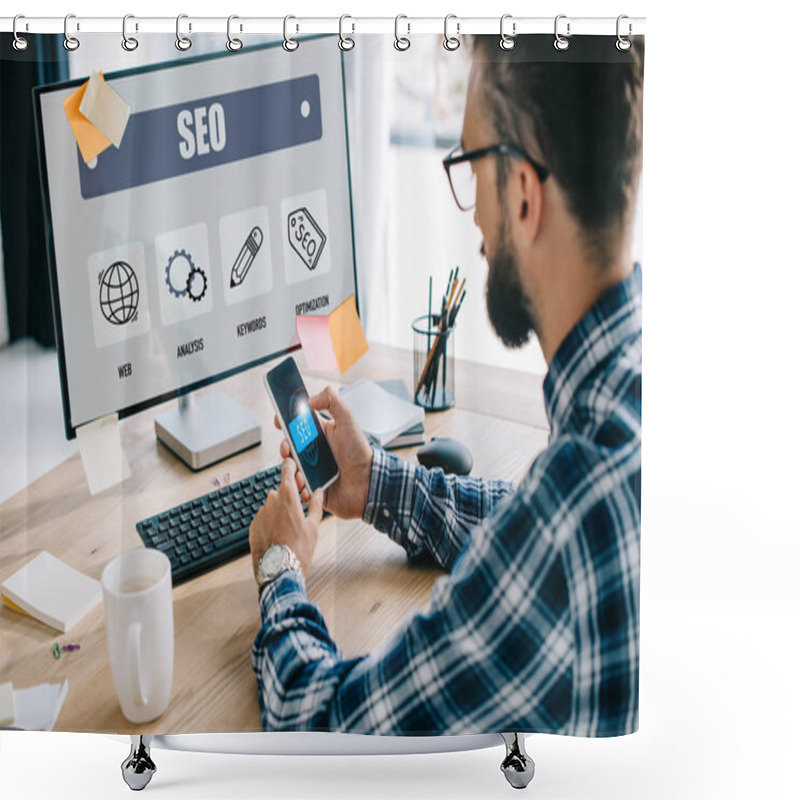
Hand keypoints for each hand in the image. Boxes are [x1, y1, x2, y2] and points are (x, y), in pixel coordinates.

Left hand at [249, 457, 323, 582]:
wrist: (279, 571)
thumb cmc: (298, 549)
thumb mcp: (313, 526)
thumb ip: (315, 505)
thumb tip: (319, 492)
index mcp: (287, 497)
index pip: (287, 470)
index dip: (290, 465)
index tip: (292, 464)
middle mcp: (271, 501)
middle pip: (280, 491)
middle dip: (288, 497)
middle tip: (298, 512)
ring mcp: (260, 514)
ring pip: (271, 506)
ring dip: (278, 512)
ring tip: (288, 530)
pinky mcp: (252, 527)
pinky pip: (263, 519)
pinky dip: (269, 524)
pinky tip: (278, 536)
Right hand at [275, 385, 372, 519]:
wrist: (368, 481)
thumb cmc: (359, 451)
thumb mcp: (347, 420)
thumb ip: (332, 402)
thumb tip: (311, 398)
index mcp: (319, 434)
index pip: (296, 425)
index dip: (285, 422)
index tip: (279, 420)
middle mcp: (313, 451)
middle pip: (289, 447)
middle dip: (285, 447)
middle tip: (288, 448)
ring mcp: (312, 470)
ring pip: (291, 468)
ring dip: (290, 468)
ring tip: (299, 470)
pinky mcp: (313, 487)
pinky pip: (298, 488)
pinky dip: (298, 487)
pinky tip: (306, 485)